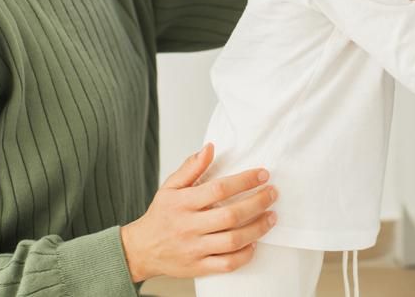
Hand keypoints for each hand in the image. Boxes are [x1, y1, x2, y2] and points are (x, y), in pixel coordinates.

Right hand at [120, 144, 277, 281]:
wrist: (142, 249)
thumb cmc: (161, 215)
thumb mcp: (170, 187)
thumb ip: (191, 168)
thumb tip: (209, 148)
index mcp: (183, 203)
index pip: (218, 189)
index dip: (244, 180)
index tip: (262, 174)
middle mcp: (189, 226)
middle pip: (230, 216)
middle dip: (257, 203)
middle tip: (273, 193)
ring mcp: (194, 248)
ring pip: (232, 241)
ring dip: (257, 228)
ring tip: (272, 217)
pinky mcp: (198, 267)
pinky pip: (226, 264)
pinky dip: (244, 255)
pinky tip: (255, 243)